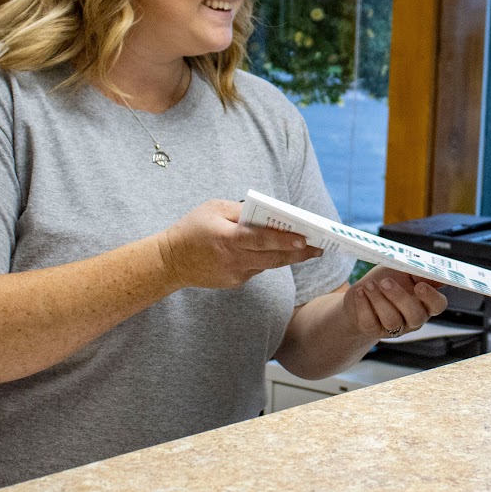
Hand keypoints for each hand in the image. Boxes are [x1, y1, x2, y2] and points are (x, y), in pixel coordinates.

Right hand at [157, 199, 320, 289]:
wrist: (170, 262)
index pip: (261, 240)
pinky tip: (280, 251)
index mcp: (227, 239)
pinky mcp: (235, 282)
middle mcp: (233, 259)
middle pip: (273, 257)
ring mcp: (235, 274)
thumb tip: (267, 213)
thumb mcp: (213, 209)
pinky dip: (267, 259)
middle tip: (321, 247)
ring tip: (309, 248)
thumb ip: (240, 211)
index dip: (285, 240)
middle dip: (299, 253)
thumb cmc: (191, 229)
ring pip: (268, 264)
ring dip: (288, 256)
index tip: (306, 239)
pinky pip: (257, 269)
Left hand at [344, 267, 447, 338]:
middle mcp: (412, 319)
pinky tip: (361, 292)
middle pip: (415, 316)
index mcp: (424, 303)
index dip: (431, 297)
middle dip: (400, 297)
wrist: (362, 292)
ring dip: (379, 300)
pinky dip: (364, 305)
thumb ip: (417, 270)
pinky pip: (371, 322)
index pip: (438, 305)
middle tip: (386, 282)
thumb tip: (433, 269)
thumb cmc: (386, 280)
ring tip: (369, 285)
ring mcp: (393, 328)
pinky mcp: (373, 330)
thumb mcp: (402, 270)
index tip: (419, 286)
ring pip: (392, 320)